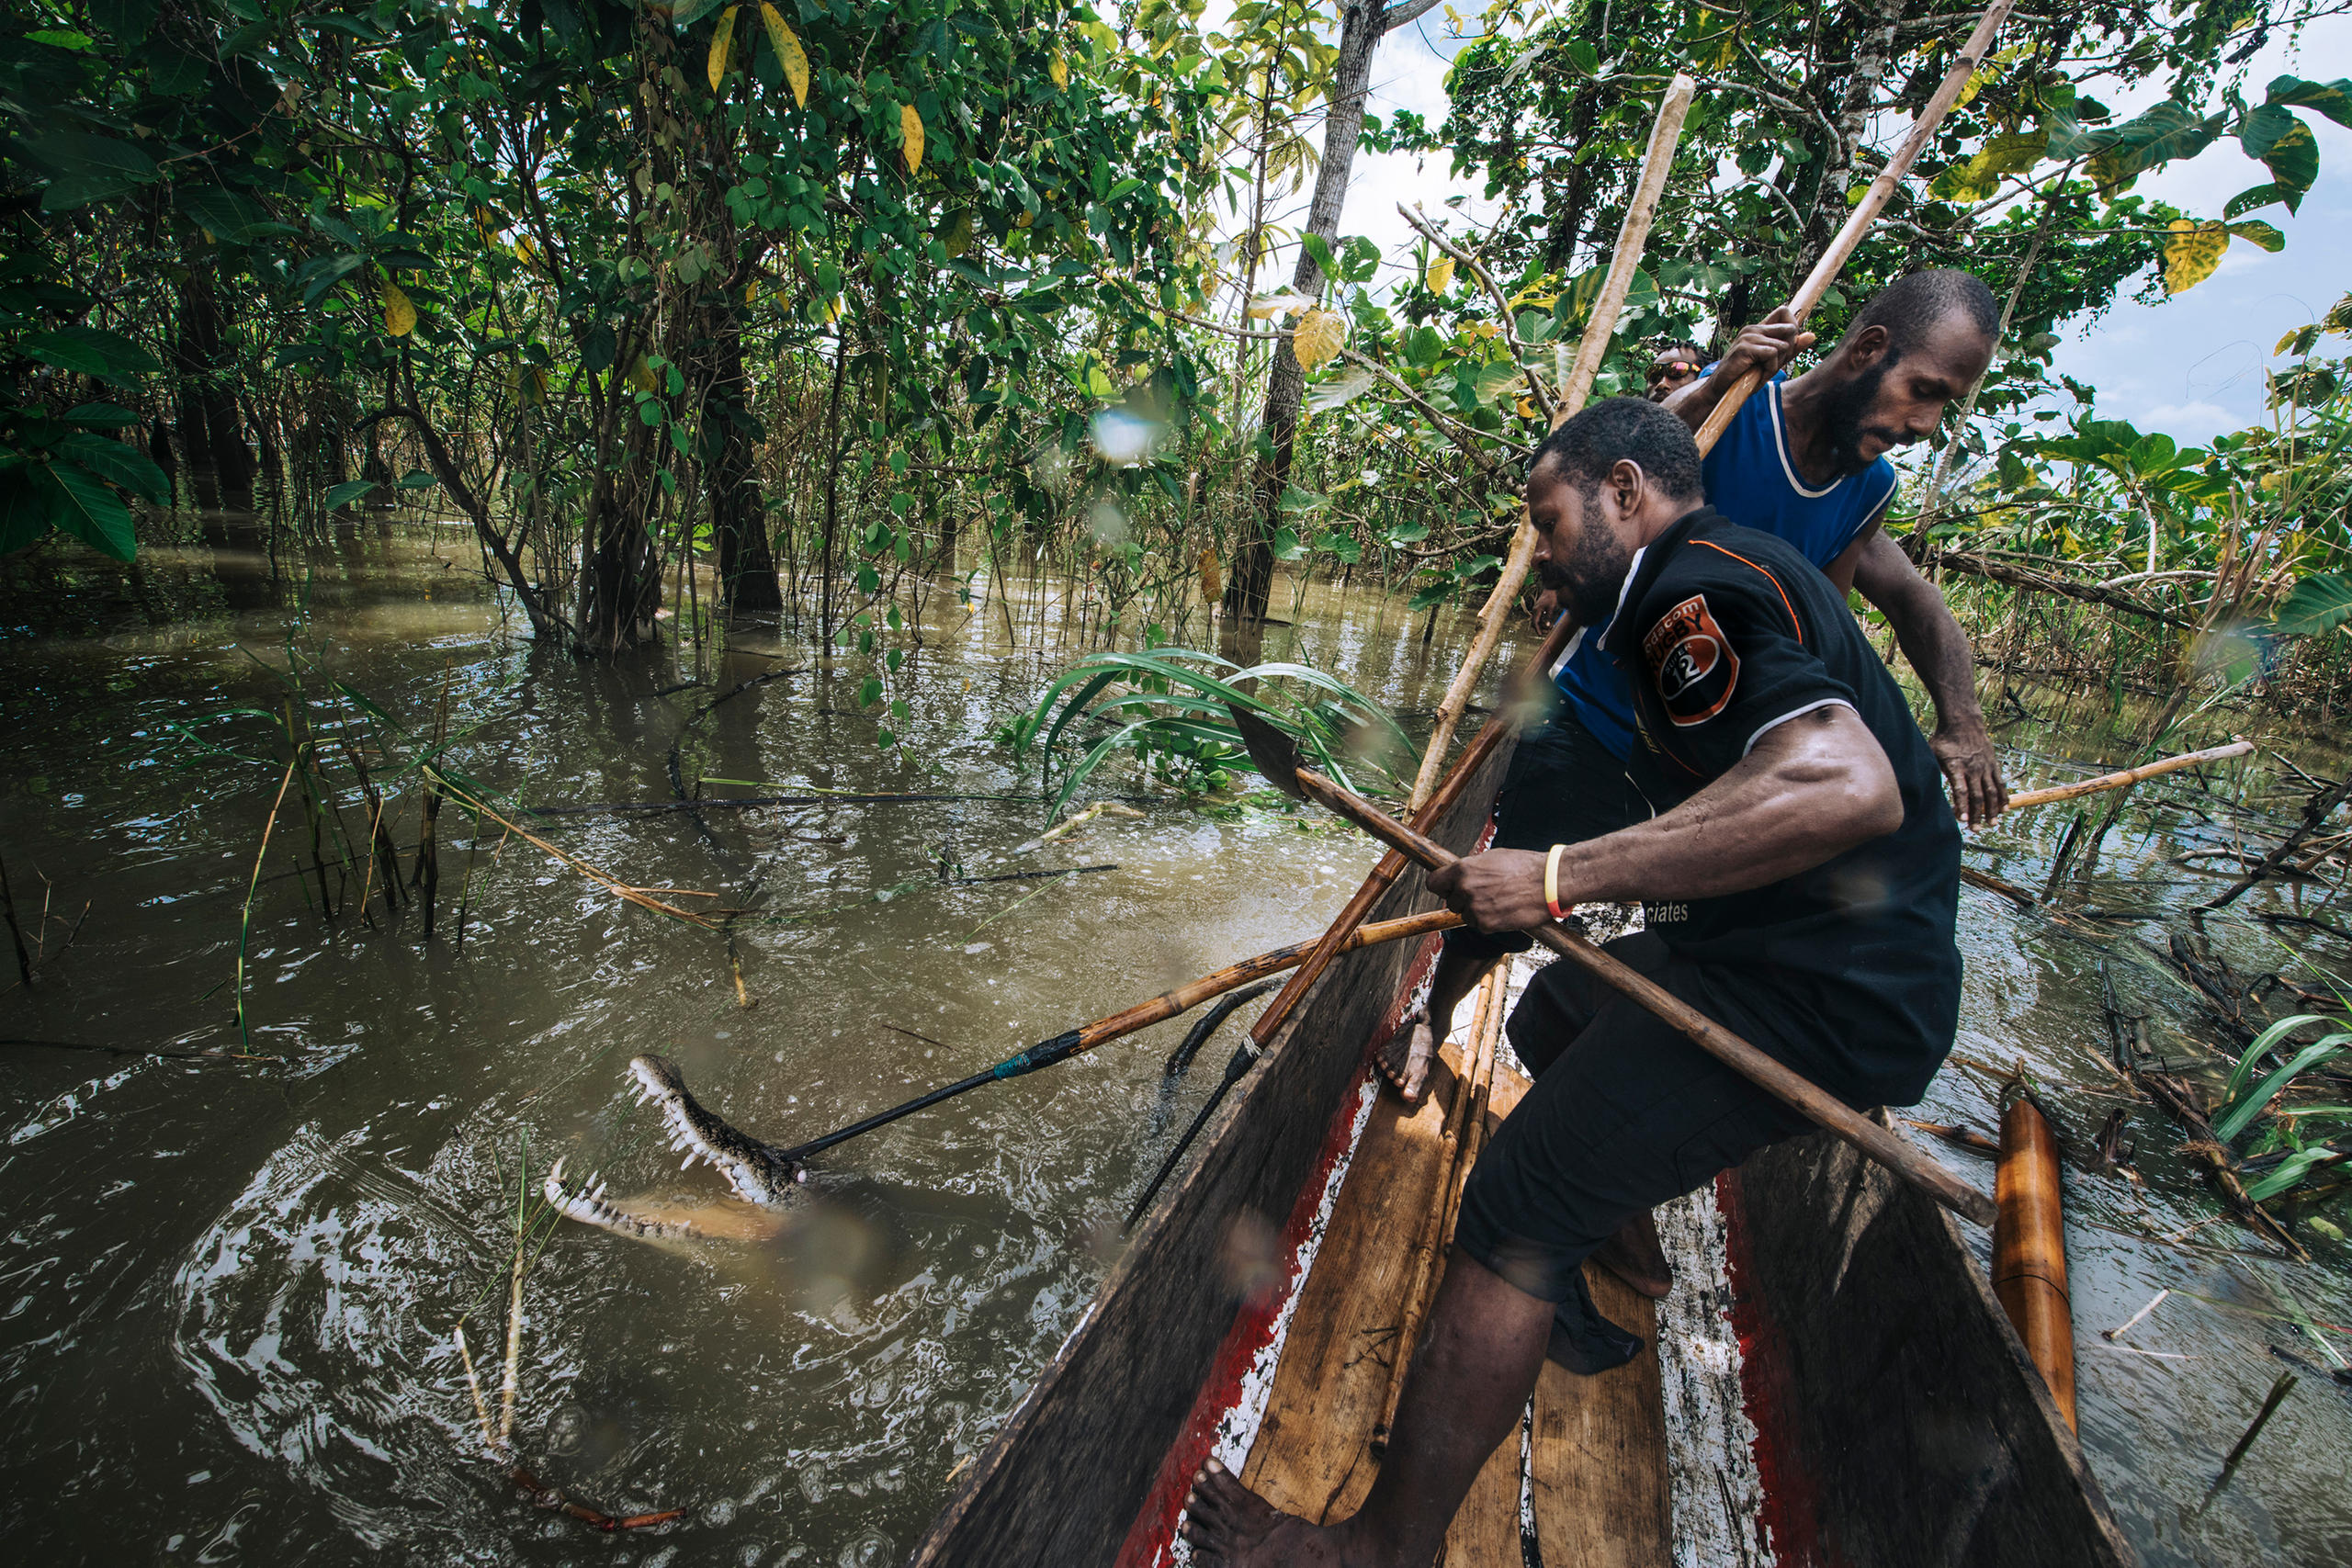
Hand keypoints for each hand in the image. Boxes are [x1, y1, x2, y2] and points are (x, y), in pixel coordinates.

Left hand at [1428, 848, 1551, 932]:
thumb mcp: (1492, 858)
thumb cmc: (1525, 866)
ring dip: (1477, 912)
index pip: (1433, 883)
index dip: (1441, 886)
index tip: (1448, 888)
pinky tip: (1505, 910)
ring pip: (1465, 915)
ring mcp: (1475, 908)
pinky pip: (1480, 925)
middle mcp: (1465, 889)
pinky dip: (1489, 921)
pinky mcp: (1487, 925)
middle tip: (1484, 895)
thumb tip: (1459, 874)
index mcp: (1463, 869)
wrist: (1549, 882)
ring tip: (1499, 901)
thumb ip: (1472, 868)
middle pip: (1450, 902)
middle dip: (1463, 900)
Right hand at [1532, 587, 1559, 631]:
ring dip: (1541, 625)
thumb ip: (1549, 617)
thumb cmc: (1551, 598)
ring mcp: (1536, 610)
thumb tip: (1547, 626)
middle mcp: (1535, 610)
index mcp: (1537, 610)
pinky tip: (1548, 623)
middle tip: (1547, 632)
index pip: (1535, 622)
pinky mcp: (1538, 609)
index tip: (1540, 635)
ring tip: (1549, 629)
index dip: (1537, 629)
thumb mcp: (1551, 608)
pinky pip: (1539, 617)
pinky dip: (1542, 621)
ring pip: (1536, 620)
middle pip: (1534, 623)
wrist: (1550, 589)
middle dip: (1539, 629)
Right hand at [1715, 305, 1814, 385]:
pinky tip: (1757, 376)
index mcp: (1759, 328)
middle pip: (1790, 329)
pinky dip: (1769, 370)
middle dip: (1788, 351)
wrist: (1721, 389)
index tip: (1786, 347)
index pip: (1784, 311)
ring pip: (1783, 346)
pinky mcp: (1745, 348)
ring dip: (1776, 365)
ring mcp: (1748, 337)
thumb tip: (1812, 335)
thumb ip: (1791, 348)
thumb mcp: (1773, 362)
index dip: (1793, 327)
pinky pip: (1772, 355)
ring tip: (1761, 373)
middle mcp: (1753, 328)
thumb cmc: (1746, 376)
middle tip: (1773, 364)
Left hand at [1930, 723, 2007, 829]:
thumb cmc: (1943, 740)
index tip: (1962, 819)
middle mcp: (1973, 768)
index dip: (1962, 805)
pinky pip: (2000, 783)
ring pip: (1992, 792)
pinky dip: (2003, 797)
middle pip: (1977, 795)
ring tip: (1992, 824)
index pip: (1961, 789)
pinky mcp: (1993, 765)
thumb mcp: (1932, 752)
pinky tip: (2005, 810)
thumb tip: (1918, 786)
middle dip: (1977, 814)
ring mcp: (1985, 767)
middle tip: (1976, 830)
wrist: (1963, 722)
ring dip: (1993, 810)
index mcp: (1956, 766)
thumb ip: (1929, 769)